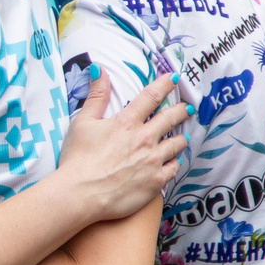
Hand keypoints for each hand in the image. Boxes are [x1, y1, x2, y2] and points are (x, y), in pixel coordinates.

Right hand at [54, 74, 186, 220]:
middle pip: (171, 118)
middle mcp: (145, 138)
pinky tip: (174, 161)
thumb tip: (99, 69)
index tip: (173, 78)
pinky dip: (175, 162)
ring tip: (182, 137)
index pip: (151, 96)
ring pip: (177, 143)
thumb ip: (96, 96)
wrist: (81, 194)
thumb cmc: (78, 159)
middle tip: (187, 107)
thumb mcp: (82, 122)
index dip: (164, 84)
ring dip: (180, 138)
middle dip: (181, 110)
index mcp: (127, 122)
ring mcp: (153, 160)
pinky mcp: (155, 181)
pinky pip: (173, 168)